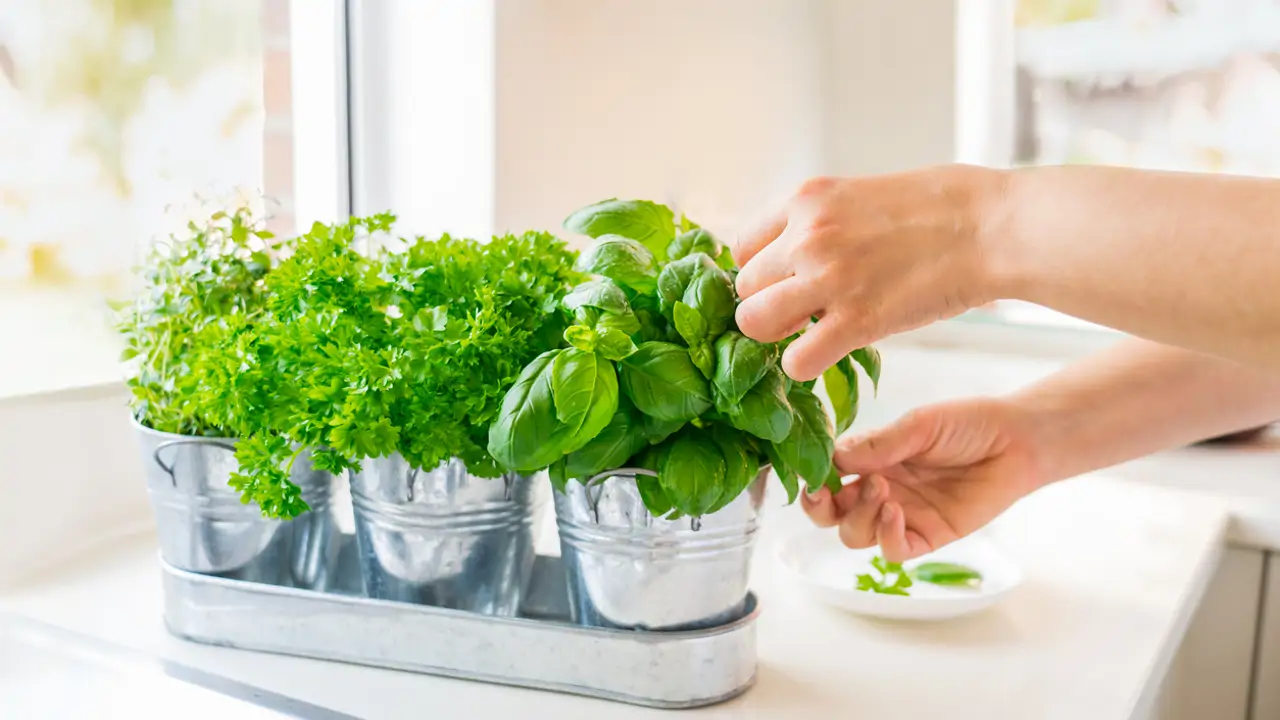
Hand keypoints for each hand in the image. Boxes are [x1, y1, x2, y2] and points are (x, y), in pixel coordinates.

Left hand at [731, 165, 1007, 380]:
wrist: (991, 226)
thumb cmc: (942, 206)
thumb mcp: (863, 193)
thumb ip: (823, 222)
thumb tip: (800, 253)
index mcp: (806, 199)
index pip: (742, 248)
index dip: (762, 273)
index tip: (786, 283)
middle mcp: (806, 236)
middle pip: (744, 289)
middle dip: (769, 304)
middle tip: (803, 313)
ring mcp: (827, 279)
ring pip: (754, 323)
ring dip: (777, 336)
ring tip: (810, 333)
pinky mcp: (856, 321)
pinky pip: (796, 361)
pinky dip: (805, 366)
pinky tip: (829, 354)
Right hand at [802, 398, 1053, 562]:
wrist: (1017, 441)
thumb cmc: (968, 424)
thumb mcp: (919, 425)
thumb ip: (878, 444)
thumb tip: (833, 457)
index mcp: (871, 459)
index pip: (826, 475)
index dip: (813, 477)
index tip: (810, 472)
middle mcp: (879, 489)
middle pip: (831, 514)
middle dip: (819, 507)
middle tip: (826, 493)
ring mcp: (902, 515)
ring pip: (855, 535)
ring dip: (858, 516)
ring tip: (882, 490)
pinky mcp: (929, 536)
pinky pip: (893, 551)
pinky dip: (885, 536)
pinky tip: (895, 512)